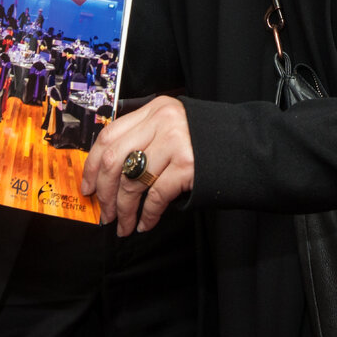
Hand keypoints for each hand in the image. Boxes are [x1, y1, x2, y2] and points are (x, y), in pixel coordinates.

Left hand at [80, 96, 193, 235]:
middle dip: (105, 192)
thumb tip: (107, 173)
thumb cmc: (207, 142)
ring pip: (132, 181)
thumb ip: (145, 137)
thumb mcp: (172, 127)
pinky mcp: (188, 165)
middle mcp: (162, 122)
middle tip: (105, 213)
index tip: (87, 186)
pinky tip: (145, 224)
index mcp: (154, 110)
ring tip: (123, 226)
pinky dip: (148, 215)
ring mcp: (175, 142)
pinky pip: (156, 196)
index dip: (93, 165)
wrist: (249, 146)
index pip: (110, 134)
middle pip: (115, 159)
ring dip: (124, 210)